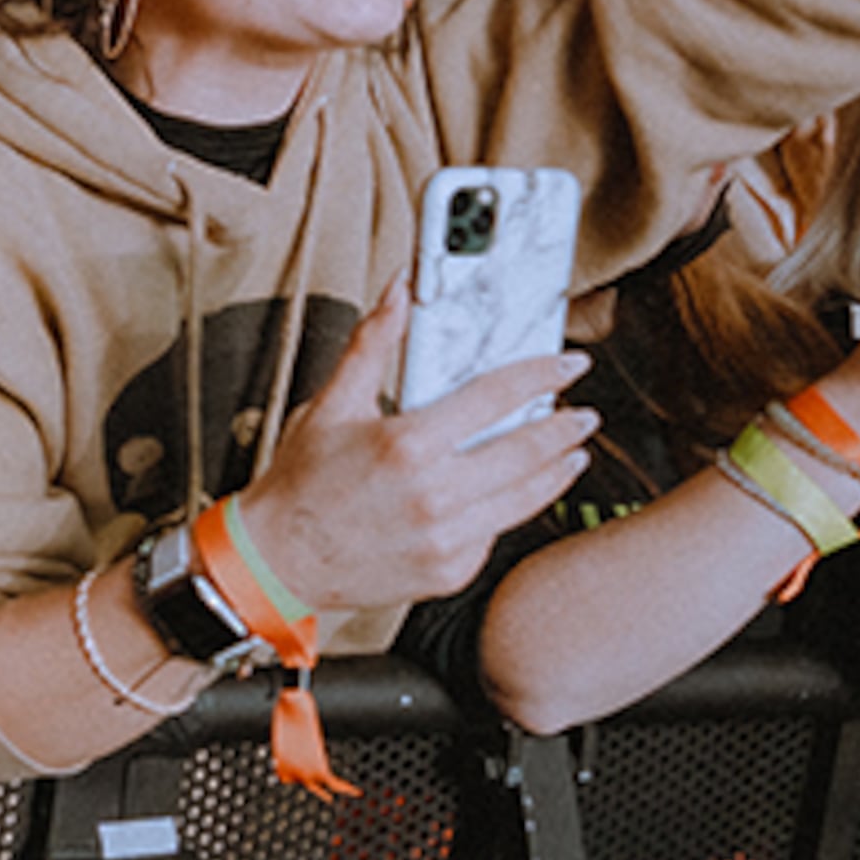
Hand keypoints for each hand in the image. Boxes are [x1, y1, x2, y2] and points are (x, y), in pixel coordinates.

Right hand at [232, 289, 596, 616]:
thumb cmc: (300, 484)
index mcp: (406, 443)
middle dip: (565, 428)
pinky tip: (512, 494)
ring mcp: (446, 538)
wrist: (276, 561)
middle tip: (583, 415)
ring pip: (525, 498)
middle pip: (526, 451)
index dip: (541, 375)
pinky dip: (508, 510)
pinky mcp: (450, 570)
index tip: (567, 365)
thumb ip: (373, 343)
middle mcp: (433, 494)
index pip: (495, 396)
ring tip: (571, 454)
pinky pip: (495, 533)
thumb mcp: (331, 404)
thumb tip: (399, 290)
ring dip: (556, 471)